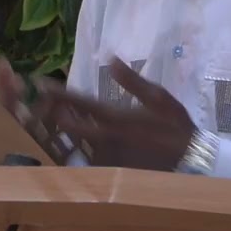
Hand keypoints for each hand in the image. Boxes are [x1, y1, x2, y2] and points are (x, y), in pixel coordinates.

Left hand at [0, 57, 197, 171]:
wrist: (191, 162)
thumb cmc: (175, 126)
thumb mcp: (158, 97)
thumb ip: (132, 80)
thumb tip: (111, 59)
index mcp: (115, 117)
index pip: (78, 102)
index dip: (57, 92)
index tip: (39, 83)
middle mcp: (106, 138)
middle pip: (68, 123)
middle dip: (51, 111)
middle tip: (38, 102)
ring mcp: (106, 157)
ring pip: (74, 142)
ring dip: (59, 129)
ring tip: (46, 119)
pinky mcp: (110, 172)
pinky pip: (86, 158)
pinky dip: (74, 148)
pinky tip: (66, 141)